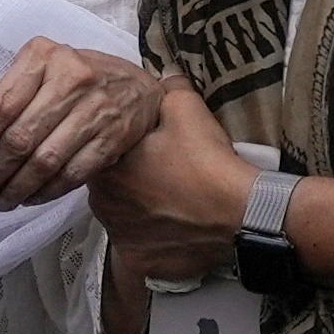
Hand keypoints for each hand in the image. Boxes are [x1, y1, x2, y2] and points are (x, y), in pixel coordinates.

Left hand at [0, 37, 165, 209]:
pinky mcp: (113, 137)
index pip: (1, 104)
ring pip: (45, 160)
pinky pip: (71, 174)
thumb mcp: (37, 73)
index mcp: (43, 57)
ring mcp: (95, 109)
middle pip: (21, 137)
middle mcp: (71, 78)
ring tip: (0, 202)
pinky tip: (30, 198)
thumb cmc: (76, 79)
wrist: (137, 88)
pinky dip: (46, 191)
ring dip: (17, 188)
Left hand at [92, 75, 258, 285]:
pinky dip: (149, 240)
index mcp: (106, 165)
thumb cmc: (205, 160)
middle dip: (126, 182)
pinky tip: (170, 229)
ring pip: (119, 218)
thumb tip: (162, 72)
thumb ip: (167, 87)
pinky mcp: (138, 261)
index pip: (95, 154)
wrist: (238, 211)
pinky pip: (136, 248)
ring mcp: (119, 236)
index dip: (119, 151)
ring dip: (135, 210)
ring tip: (168, 202)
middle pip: (106, 188)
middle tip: (159, 175)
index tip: (144, 150)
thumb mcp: (187, 110)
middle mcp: (103, 203)